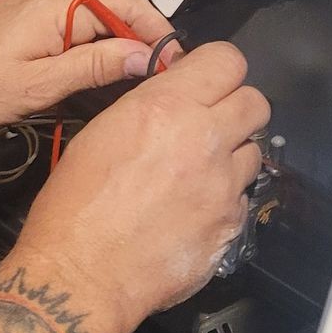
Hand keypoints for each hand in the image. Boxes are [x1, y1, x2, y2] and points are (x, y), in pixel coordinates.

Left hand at [0, 0, 173, 129]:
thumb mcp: (39, 85)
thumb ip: (94, 67)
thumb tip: (145, 56)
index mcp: (57, 5)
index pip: (127, 3)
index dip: (159, 30)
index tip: (178, 61)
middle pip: (114, 9)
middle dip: (142, 39)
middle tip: (162, 77)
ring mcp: (36, 7)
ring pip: (95, 19)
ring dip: (119, 45)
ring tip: (138, 80)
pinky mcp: (25, 21)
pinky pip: (73, 27)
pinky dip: (93, 47)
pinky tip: (100, 74)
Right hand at [18, 42, 271, 332]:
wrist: (82, 272)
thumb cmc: (74, 206)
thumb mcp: (98, 133)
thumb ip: (146, 108)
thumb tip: (171, 99)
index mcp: (165, 108)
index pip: (227, 60)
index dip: (217, 68)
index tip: (205, 78)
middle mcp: (203, 140)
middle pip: (256, 102)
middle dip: (234, 106)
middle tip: (209, 121)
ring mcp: (223, 185)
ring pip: (254, 151)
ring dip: (232, 153)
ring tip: (199, 169)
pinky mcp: (231, 223)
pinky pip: (242, 197)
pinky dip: (224, 196)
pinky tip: (193, 207)